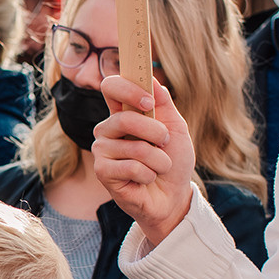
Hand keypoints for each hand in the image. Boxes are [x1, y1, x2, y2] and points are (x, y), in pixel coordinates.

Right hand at [91, 75, 195, 245]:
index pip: (111, 87)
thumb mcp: (176, 129)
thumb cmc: (173, 162)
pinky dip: (149, 174)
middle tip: (165, 142)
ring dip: (158, 160)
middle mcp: (108, 130)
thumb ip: (165, 104)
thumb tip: (153, 81)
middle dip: (154, 132)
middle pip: (124, 119)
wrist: (173, 196)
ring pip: (134, 147)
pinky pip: (132, 167)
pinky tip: (146, 180)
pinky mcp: (102, 172)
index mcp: (123, 113)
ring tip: (158, 167)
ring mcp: (103, 150)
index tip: (149, 101)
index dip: (128, 88)